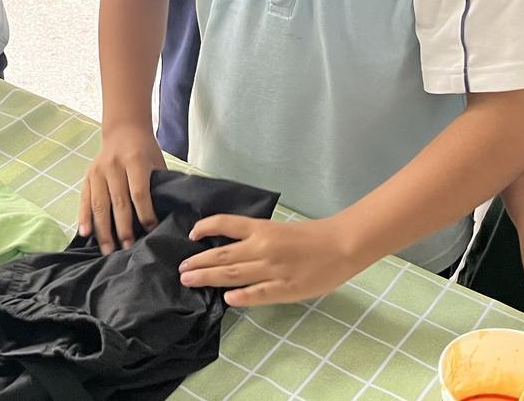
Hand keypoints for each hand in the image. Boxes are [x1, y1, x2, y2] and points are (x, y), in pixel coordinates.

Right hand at [79, 123, 165, 252]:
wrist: (124, 129)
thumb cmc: (145, 150)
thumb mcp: (156, 162)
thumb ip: (157, 186)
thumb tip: (164, 218)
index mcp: (135, 160)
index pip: (139, 192)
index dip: (145, 214)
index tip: (151, 232)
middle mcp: (114, 166)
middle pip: (118, 202)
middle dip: (124, 229)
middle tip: (128, 249)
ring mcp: (98, 171)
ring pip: (100, 205)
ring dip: (104, 230)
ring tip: (108, 251)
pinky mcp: (87, 176)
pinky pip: (84, 200)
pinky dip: (83, 217)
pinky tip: (85, 234)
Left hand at [180, 217, 362, 306]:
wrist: (342, 245)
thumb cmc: (312, 237)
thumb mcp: (280, 230)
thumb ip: (257, 238)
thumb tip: (231, 247)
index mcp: (263, 229)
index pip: (227, 224)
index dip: (206, 227)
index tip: (191, 235)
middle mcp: (263, 247)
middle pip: (223, 254)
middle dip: (198, 262)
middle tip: (181, 270)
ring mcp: (272, 269)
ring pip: (233, 274)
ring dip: (208, 277)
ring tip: (189, 281)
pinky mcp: (285, 289)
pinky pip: (259, 293)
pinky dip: (241, 296)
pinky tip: (227, 299)